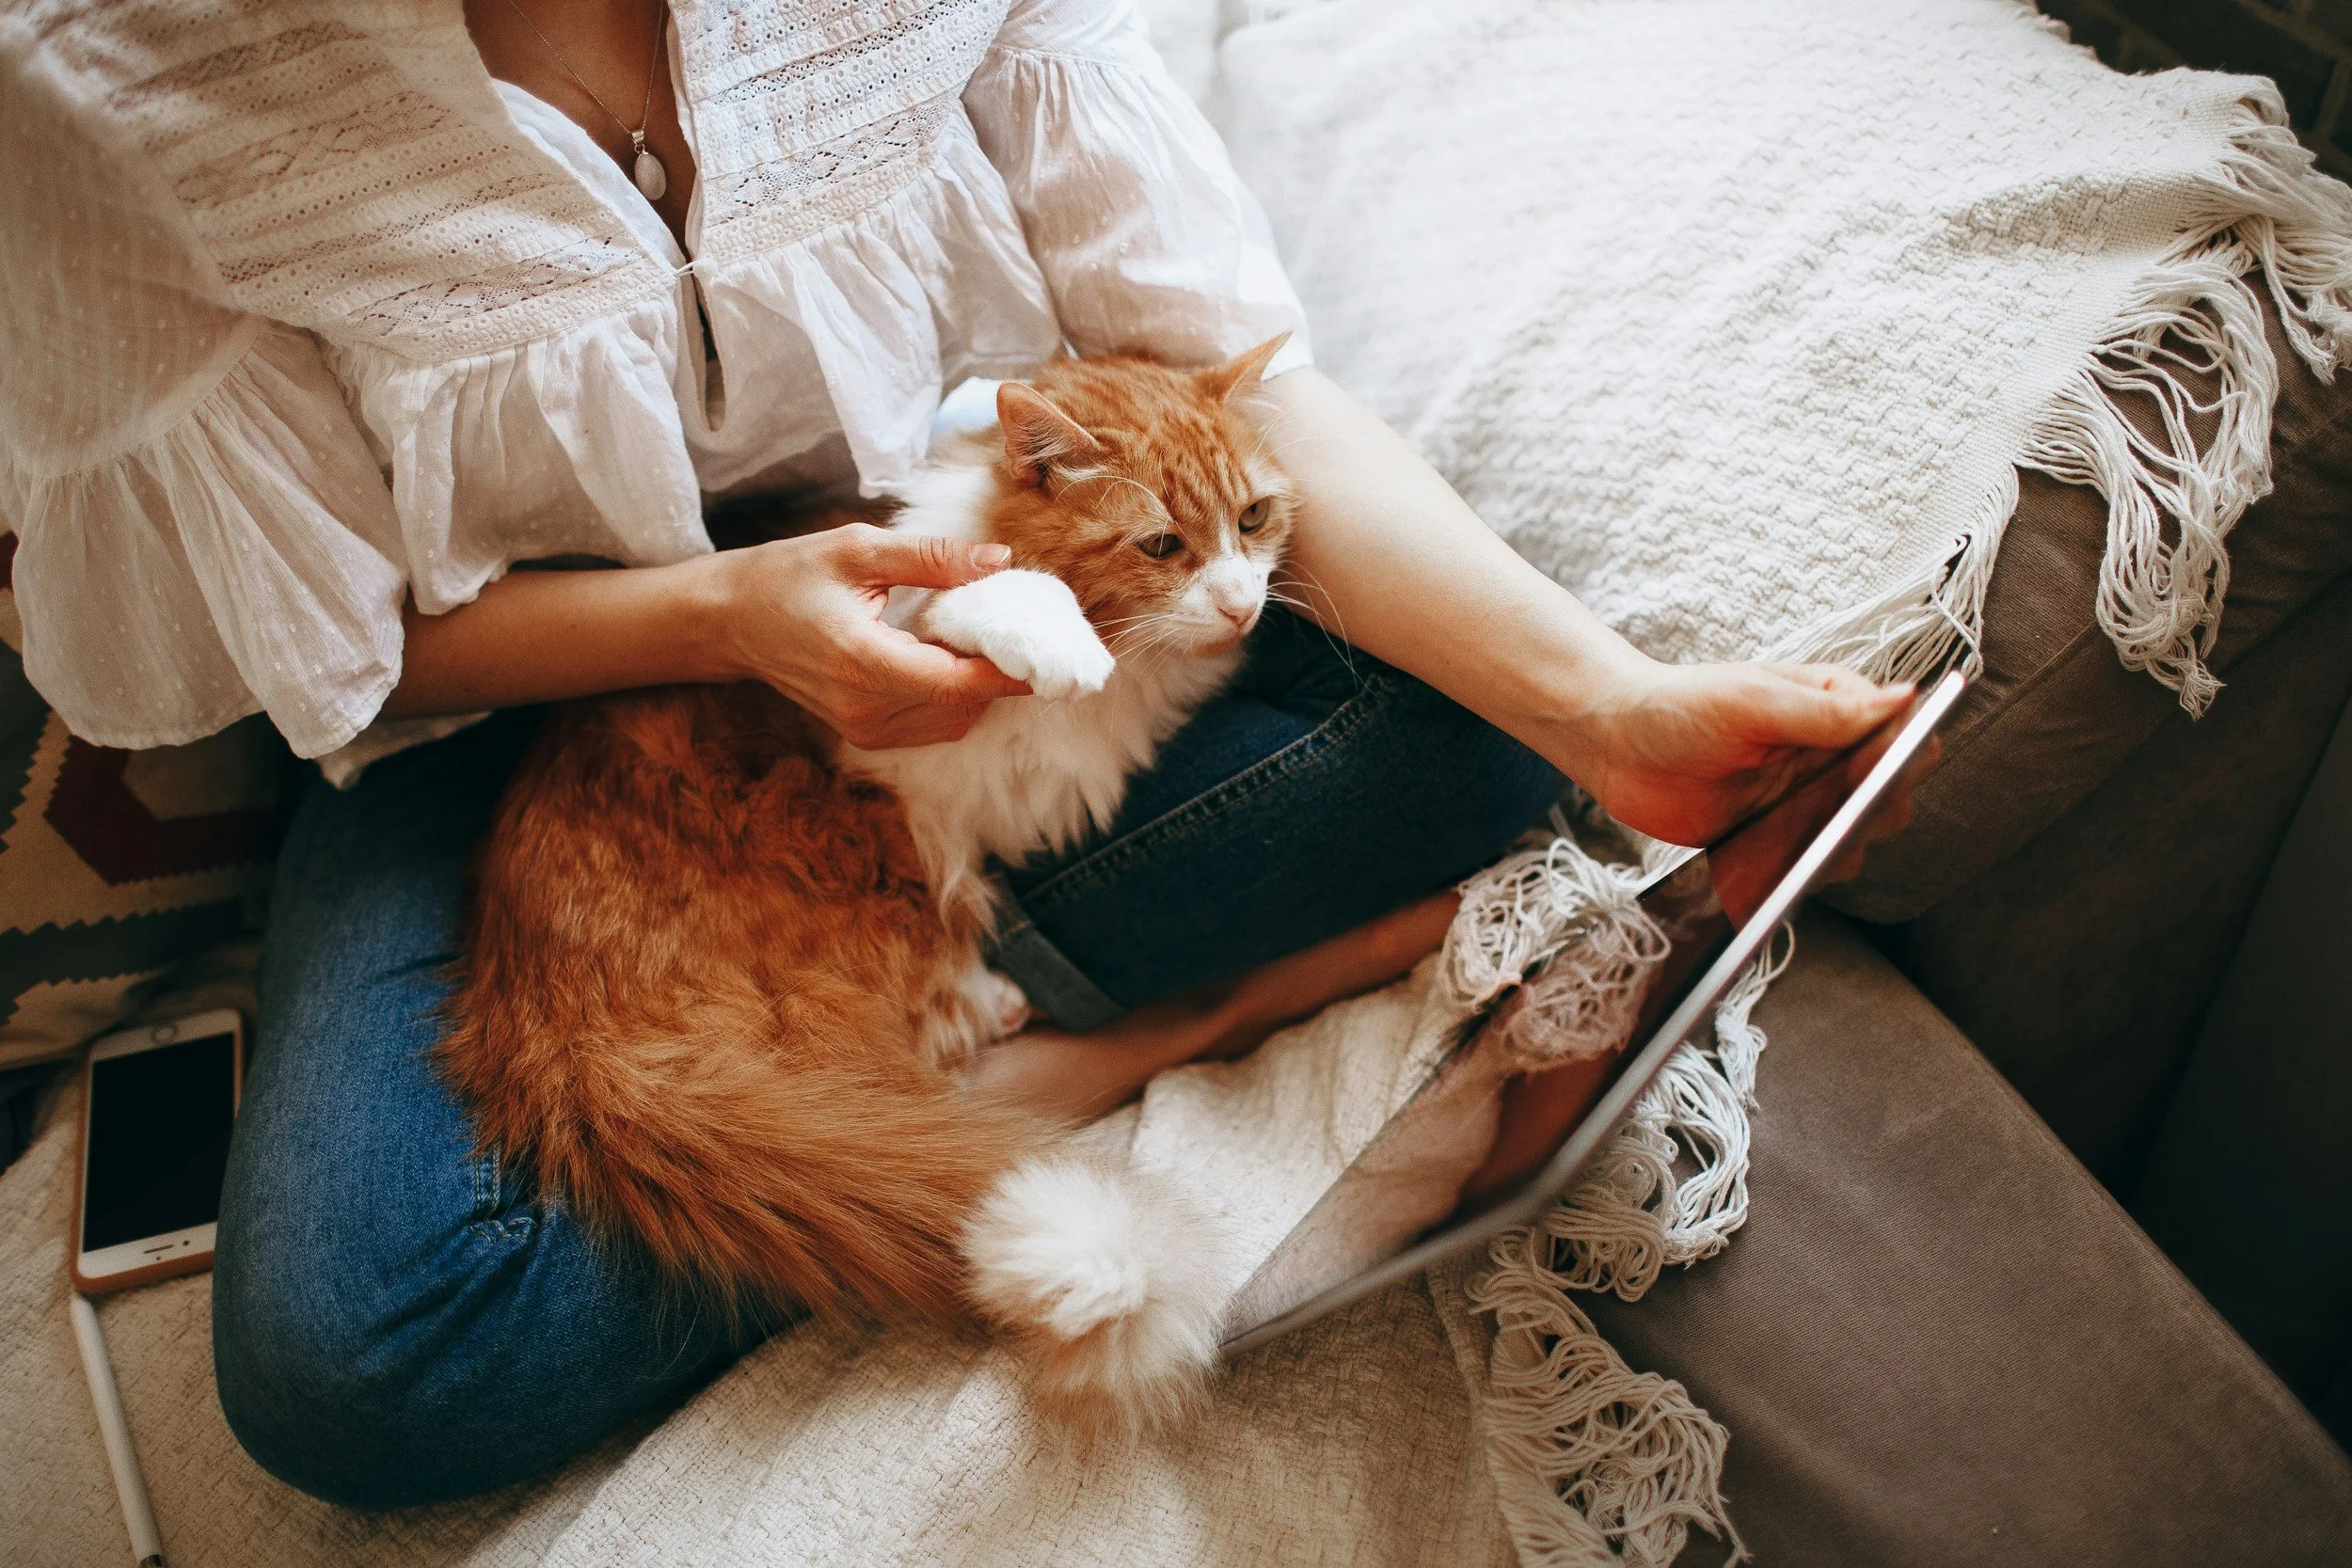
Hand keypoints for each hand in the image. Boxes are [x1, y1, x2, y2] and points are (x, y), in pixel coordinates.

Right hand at [716, 523, 1031, 747]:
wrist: (732, 620)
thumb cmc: (789, 576)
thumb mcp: (859, 549)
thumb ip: (932, 558)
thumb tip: (1001, 560)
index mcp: (864, 661)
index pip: (958, 683)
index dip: (1010, 671)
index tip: (1049, 648)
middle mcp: (866, 708)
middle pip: (964, 705)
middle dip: (1000, 672)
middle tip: (1024, 629)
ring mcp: (865, 728)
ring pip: (953, 720)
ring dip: (979, 686)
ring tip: (987, 639)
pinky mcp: (866, 733)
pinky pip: (932, 725)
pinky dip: (955, 696)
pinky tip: (953, 658)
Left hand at [1563, 660, 1915, 846]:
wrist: (1616, 746)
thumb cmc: (1680, 705)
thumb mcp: (1750, 701)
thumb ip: (1822, 711)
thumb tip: (1903, 699)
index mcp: (1837, 709)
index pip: (1904, 735)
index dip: (1905, 757)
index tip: (1874, 774)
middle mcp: (1830, 757)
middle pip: (1891, 796)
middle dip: (1873, 811)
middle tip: (1834, 816)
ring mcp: (1805, 802)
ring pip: (1854, 840)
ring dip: (1834, 849)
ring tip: (1794, 843)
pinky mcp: (1775, 839)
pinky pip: (1806, 867)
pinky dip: (1796, 875)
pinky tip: (1767, 869)